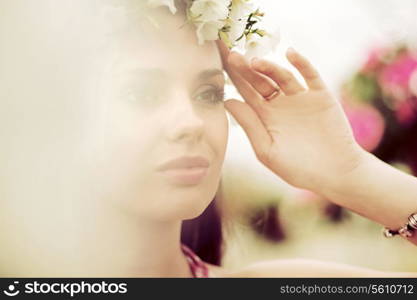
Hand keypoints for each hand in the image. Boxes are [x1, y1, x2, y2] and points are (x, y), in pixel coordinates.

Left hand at [217, 41, 366, 192]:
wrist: (335, 174)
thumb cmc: (298, 169)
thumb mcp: (267, 149)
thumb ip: (250, 125)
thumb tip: (227, 102)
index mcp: (264, 117)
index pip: (245, 92)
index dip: (233, 78)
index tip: (220, 63)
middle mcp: (280, 104)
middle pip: (260, 80)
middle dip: (246, 68)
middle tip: (233, 55)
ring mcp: (300, 98)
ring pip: (282, 76)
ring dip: (269, 67)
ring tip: (256, 62)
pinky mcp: (321, 96)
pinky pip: (310, 75)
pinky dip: (302, 63)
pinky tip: (290, 53)